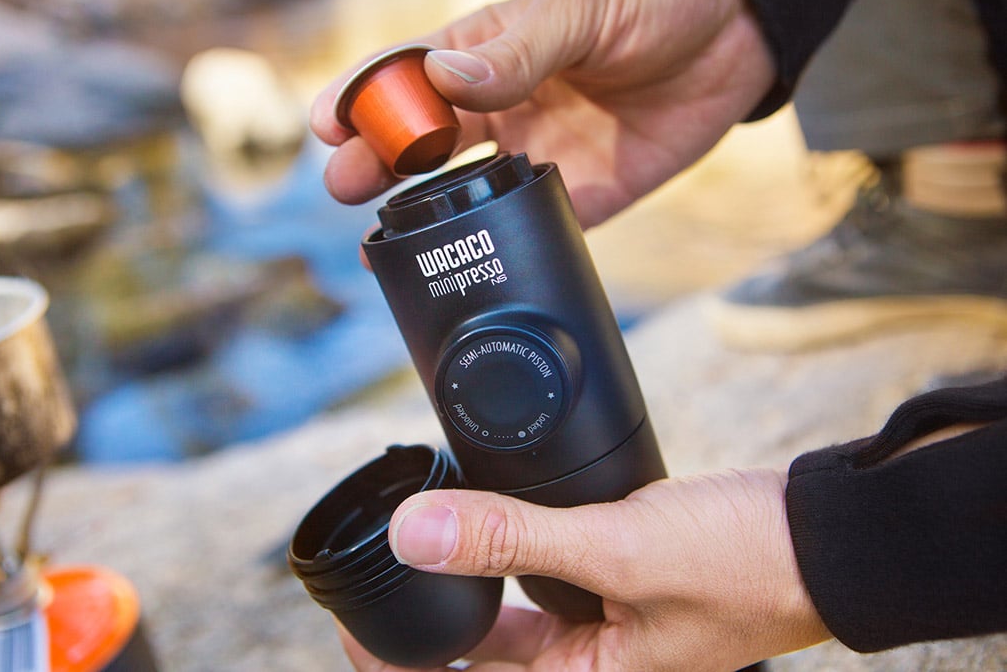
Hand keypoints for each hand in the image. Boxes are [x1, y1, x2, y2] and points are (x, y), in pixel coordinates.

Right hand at [311, 0, 775, 228]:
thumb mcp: (584, 10)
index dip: (366, 97)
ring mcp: (538, 153)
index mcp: (492, 52)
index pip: (413, 75)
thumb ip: (519, 48)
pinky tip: (464, 265)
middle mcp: (505, 106)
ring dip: (423, 214)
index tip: (328, 122)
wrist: (738, 38)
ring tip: (381, 240)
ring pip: (464, 191)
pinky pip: (529, 226)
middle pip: (424, 141)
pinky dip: (496, 247)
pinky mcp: (581, 194)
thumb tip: (444, 79)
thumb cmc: (656, 0)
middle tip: (342, 184)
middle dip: (377, 161)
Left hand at [337, 468, 829, 670]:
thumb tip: (416, 532)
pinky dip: (512, 546)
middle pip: (481, 648)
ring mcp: (601, 622)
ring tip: (422, 536)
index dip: (403, 660)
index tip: (354, 623)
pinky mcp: (613, 580)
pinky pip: (543, 572)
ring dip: (469, 573)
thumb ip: (513, 539)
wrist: (819, 535)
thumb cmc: (744, 564)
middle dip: (428, 612)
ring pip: (509, 606)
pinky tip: (490, 516)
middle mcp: (588, 661)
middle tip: (379, 564)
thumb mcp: (616, 552)